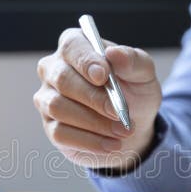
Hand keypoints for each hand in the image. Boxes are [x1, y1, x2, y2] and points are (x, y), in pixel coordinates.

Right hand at [34, 28, 161, 168]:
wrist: (133, 125)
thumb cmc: (134, 91)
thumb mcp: (143, 74)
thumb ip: (133, 61)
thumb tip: (115, 54)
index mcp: (76, 46)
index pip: (72, 47)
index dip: (86, 61)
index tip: (103, 76)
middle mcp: (54, 69)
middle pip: (63, 79)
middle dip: (93, 98)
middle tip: (119, 112)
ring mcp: (47, 98)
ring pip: (59, 108)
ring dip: (95, 123)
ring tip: (124, 131)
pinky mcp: (51, 127)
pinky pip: (61, 134)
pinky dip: (90, 141)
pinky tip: (112, 144)